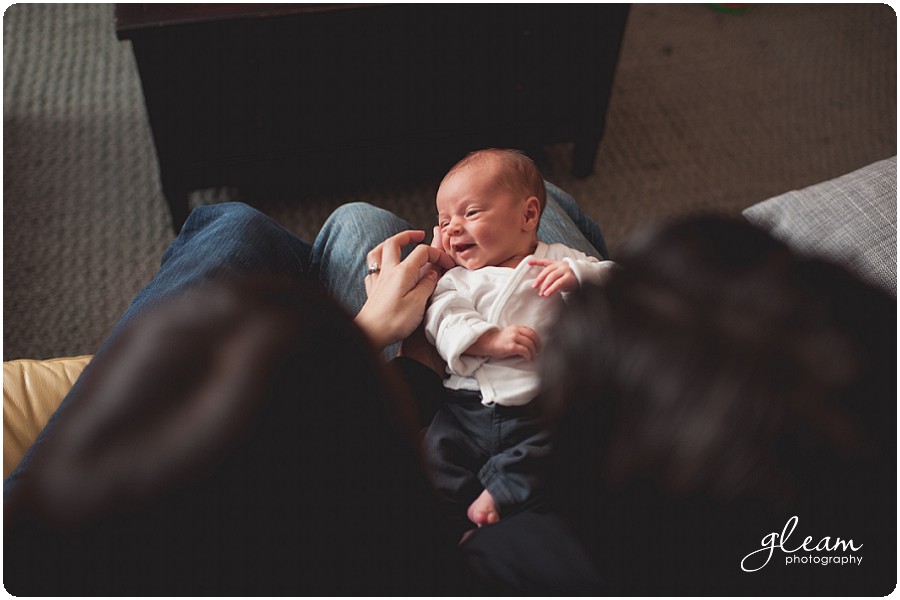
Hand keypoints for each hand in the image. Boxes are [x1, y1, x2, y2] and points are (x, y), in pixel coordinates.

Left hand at [356, 230, 454, 349]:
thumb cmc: (394, 321)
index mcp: (403, 272)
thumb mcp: (419, 303)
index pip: (422, 252)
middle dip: (408, 236)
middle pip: (395, 243)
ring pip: (379, 252)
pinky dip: (379, 264)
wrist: (370, 334)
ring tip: (398, 245)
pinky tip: (384, 270)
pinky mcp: (372, 290)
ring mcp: (378, 279)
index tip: (448, 264)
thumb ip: (427, 284)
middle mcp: (388, 271)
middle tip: (419, 235)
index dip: (438, 254)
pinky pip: (372, 270)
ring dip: (390, 244)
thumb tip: (433, 272)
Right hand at [466, 325, 541, 360]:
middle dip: (538, 346)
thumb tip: (531, 343)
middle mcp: (515, 331)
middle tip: (537, 352)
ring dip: (533, 352)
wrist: (487, 343)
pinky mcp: (511, 347)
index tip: (538, 346)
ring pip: (530, 344)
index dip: (537, 339)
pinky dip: (528, 355)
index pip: (531, 331)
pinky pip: (524, 351)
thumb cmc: (499, 341)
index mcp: (516, 328)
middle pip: (532, 337)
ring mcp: (513, 338)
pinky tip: (528, 358)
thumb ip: (519, 334)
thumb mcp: (510, 333)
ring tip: (533, 357)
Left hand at [529, 259, 578, 295]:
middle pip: (547, 271)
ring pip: (551, 277)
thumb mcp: (558, 274)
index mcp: (556, 263)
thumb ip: (550, 275)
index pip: (545, 261)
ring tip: (541, 293)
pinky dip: (551, 289)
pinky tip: (547, 293)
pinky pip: (558, 283)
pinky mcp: (569, 277)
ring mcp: (565, 270)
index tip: (528, 263)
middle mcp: (560, 265)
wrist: (583, 280)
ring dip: (545, 286)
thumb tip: (538, 283)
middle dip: (539, 280)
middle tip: (534, 287)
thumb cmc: (568, 278)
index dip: (536, 261)